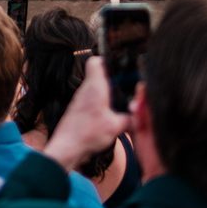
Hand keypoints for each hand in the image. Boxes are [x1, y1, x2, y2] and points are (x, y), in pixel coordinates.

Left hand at [44, 56, 128, 171]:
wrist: (67, 147)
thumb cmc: (88, 133)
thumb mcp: (115, 127)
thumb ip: (129, 119)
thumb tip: (138, 115)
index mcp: (95, 87)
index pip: (96, 61)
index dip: (107, 60)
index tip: (120, 67)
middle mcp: (86, 89)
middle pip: (98, 74)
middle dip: (112, 79)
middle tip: (125, 87)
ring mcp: (81, 99)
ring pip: (96, 88)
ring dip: (107, 93)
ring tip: (120, 102)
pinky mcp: (80, 109)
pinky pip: (92, 100)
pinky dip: (102, 104)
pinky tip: (110, 115)